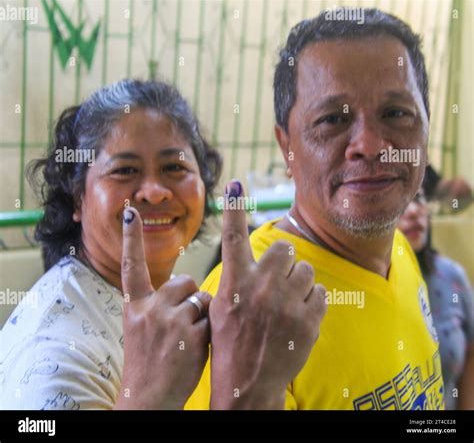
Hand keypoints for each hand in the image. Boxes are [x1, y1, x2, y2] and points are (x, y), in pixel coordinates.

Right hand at [114, 207, 210, 409]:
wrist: (148, 398)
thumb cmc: (149, 363)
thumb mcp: (141, 330)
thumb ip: (159, 306)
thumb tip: (187, 287)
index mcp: (134, 307)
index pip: (131, 266)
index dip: (131, 238)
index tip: (130, 211)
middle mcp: (150, 310)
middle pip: (184, 280)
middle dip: (190, 295)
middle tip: (184, 320)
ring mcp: (171, 321)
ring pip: (202, 298)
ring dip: (203, 313)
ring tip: (189, 338)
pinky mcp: (192, 334)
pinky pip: (213, 318)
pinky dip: (210, 330)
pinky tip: (197, 348)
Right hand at [209, 181, 327, 408]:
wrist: (249, 383)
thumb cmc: (230, 343)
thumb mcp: (222, 308)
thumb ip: (237, 279)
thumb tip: (253, 259)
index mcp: (234, 282)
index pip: (232, 237)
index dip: (232, 208)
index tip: (234, 185)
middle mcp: (261, 287)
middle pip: (284, 248)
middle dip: (284, 260)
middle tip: (277, 280)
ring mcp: (287, 303)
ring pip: (306, 269)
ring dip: (299, 282)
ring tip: (287, 303)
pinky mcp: (309, 319)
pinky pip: (320, 292)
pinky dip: (312, 301)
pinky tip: (299, 317)